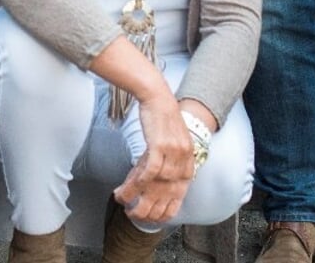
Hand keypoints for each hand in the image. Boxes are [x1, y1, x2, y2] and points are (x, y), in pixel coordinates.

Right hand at [112, 92, 193, 223]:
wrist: (158, 96)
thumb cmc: (161, 119)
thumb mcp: (169, 144)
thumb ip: (164, 163)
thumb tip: (150, 182)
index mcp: (188, 160)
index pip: (181, 192)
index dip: (168, 208)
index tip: (156, 218)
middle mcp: (184, 159)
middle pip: (168, 193)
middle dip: (151, 208)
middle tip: (137, 216)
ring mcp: (174, 153)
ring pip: (156, 185)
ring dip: (138, 197)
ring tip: (125, 204)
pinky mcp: (160, 146)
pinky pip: (149, 171)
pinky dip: (138, 183)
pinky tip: (127, 189)